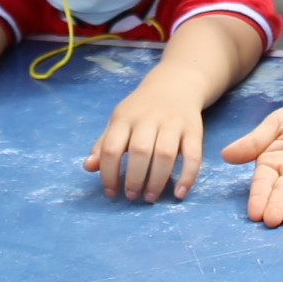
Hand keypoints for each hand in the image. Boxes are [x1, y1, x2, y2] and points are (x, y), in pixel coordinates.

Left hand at [84, 80, 204, 202]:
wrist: (175, 84)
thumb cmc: (141, 109)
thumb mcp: (119, 121)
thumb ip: (103, 144)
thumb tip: (88, 167)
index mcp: (125, 117)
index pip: (111, 147)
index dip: (108, 173)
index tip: (111, 192)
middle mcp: (148, 118)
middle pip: (139, 152)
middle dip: (134, 179)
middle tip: (132, 196)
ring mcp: (173, 123)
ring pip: (165, 154)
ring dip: (157, 180)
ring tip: (150, 197)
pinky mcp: (194, 130)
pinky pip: (193, 156)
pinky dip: (187, 176)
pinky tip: (179, 193)